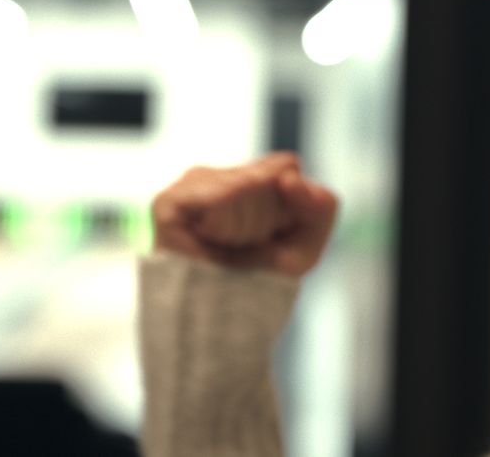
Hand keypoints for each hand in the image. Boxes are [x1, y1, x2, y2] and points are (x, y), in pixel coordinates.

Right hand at [151, 152, 339, 276]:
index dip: (289, 209)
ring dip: (245, 228)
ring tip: (226, 247)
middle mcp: (220, 175)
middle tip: (245, 248)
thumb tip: (290, 176)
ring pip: (245, 185)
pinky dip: (226, 225)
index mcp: (251, 178)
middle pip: (268, 178)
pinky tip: (211, 241)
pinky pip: (219, 196)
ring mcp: (192, 184)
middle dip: (266, 221)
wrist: (215, 321)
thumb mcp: (306, 247)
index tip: (273, 237)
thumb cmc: (258, 283)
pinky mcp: (170, 202)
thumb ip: (320, 207)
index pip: (286, 168)